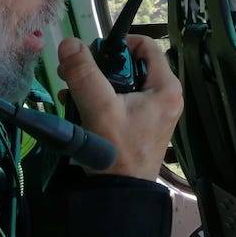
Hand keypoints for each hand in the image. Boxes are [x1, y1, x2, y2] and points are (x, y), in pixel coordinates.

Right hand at [57, 35, 182, 180]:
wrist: (119, 194)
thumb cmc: (117, 150)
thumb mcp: (100, 108)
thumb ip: (84, 73)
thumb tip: (69, 42)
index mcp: (166, 87)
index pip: (146, 45)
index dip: (119, 43)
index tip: (94, 53)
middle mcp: (165, 96)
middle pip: (131, 64)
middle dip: (99, 65)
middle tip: (73, 71)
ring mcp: (154, 112)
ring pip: (123, 83)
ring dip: (94, 83)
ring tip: (69, 89)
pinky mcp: (141, 125)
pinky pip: (121, 101)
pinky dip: (99, 100)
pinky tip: (75, 105)